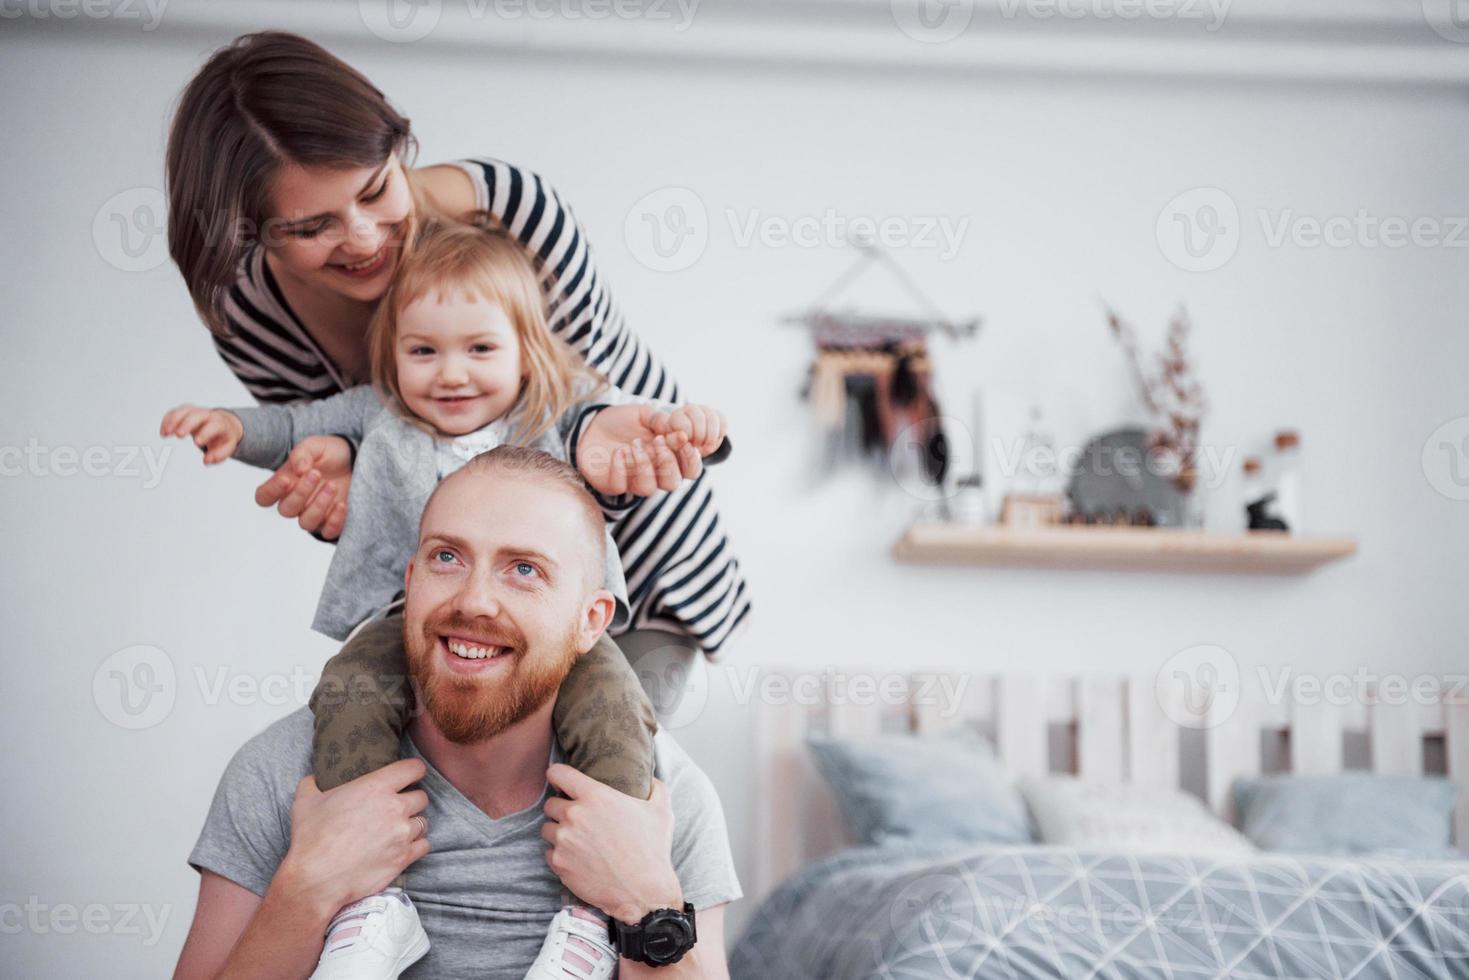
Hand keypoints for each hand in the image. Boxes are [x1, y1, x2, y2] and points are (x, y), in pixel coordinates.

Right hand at [160, 404, 244, 464]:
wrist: (225, 423)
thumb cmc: (224, 436)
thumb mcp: (227, 446)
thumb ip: (219, 455)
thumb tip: (206, 460)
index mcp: (220, 423)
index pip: (213, 425)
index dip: (205, 433)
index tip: (197, 443)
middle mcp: (207, 415)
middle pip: (196, 415)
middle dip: (186, 424)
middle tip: (178, 434)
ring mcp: (195, 411)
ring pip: (183, 411)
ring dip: (173, 420)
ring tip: (165, 434)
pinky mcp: (186, 411)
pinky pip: (175, 412)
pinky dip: (168, 420)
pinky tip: (163, 432)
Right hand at [253, 435, 352, 540]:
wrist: (355, 459)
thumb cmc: (330, 453)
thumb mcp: (315, 446)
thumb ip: (302, 454)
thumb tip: (299, 469)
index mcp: (285, 484)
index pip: (264, 497)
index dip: (270, 492)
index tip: (286, 479)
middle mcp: (296, 502)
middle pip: (285, 510)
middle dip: (300, 493)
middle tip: (316, 474)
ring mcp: (314, 514)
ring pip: (305, 523)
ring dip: (318, 506)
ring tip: (332, 486)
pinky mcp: (332, 522)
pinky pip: (327, 532)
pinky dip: (334, 521)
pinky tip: (342, 504)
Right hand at [279, 759, 429, 916]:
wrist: (316, 879)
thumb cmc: (311, 838)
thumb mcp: (305, 802)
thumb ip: (312, 783)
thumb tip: (314, 778)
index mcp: (375, 787)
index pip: (414, 768)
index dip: (414, 770)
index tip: (410, 776)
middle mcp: (395, 807)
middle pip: (421, 797)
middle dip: (411, 801)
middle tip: (398, 808)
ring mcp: (402, 833)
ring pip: (423, 822)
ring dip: (412, 824)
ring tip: (397, 830)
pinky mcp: (404, 857)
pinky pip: (423, 845)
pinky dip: (416, 845)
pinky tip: (402, 847)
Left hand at [541, 766, 682, 924]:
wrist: (644, 892)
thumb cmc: (653, 850)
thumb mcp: (661, 811)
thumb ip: (656, 788)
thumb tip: (652, 778)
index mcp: (595, 796)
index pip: (558, 773)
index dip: (557, 775)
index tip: (559, 781)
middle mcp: (574, 815)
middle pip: (550, 804)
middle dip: (560, 808)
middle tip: (576, 818)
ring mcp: (564, 841)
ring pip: (548, 829)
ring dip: (559, 832)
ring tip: (576, 840)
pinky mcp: (560, 864)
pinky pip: (549, 853)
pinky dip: (559, 855)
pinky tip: (576, 858)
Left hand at [577, 404, 726, 497]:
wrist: (592, 424)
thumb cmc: (624, 421)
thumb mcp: (645, 415)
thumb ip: (662, 422)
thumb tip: (681, 432)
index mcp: (670, 458)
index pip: (691, 469)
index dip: (691, 459)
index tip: (682, 439)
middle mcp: (655, 474)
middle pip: (673, 483)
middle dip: (667, 462)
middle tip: (656, 440)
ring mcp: (634, 481)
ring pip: (648, 488)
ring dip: (643, 465)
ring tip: (633, 444)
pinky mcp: (612, 484)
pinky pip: (620, 486)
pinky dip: (620, 468)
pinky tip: (618, 452)